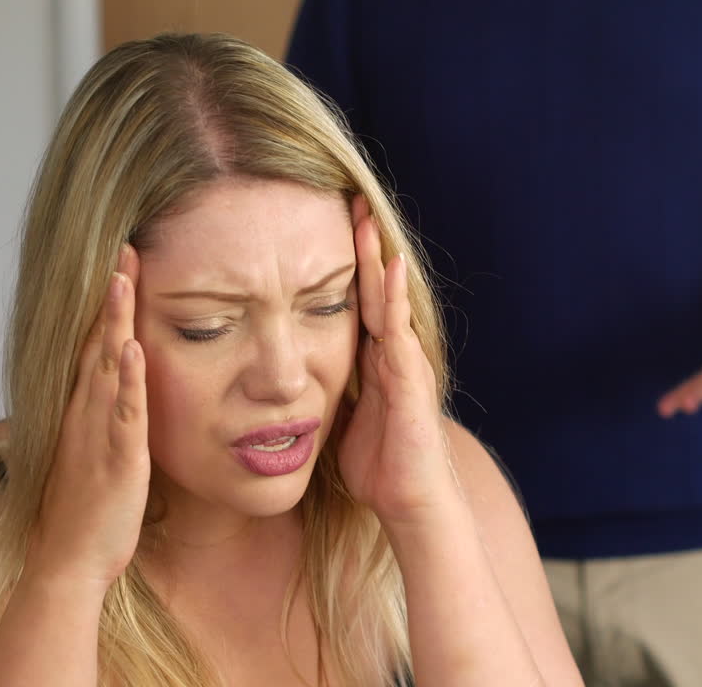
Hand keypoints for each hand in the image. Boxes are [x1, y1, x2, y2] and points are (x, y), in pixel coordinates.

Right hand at [26, 244, 150, 592]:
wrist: (68, 558)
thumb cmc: (85, 509)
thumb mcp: (93, 449)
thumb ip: (101, 416)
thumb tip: (113, 391)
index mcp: (84, 408)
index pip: (94, 343)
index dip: (106, 302)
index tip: (120, 261)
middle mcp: (86, 411)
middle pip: (98, 340)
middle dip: (111, 294)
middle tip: (124, 244)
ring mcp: (99, 432)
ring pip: (109, 366)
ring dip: (116, 321)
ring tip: (124, 275)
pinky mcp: (119, 458)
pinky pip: (125, 413)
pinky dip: (130, 380)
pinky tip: (135, 348)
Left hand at [337, 197, 459, 526]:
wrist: (411, 504)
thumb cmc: (378, 467)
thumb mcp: (340, 419)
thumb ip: (325, 392)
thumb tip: (289, 380)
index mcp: (373, 360)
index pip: (357, 300)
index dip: (343, 263)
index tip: (323, 224)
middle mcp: (392, 353)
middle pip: (375, 288)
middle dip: (362, 245)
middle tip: (347, 198)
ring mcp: (406, 362)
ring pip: (390, 299)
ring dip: (377, 258)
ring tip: (365, 218)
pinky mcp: (411, 379)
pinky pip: (400, 328)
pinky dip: (395, 296)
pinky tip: (388, 267)